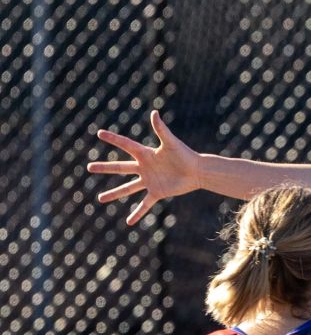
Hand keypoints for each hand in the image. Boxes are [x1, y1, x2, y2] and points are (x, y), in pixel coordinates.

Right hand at [88, 110, 199, 225]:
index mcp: (145, 154)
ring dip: (114, 193)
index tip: (99, 133)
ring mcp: (149, 181)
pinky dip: (137, 213)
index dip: (113, 139)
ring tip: (100, 198)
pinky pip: (144, 204)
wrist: (197, 171)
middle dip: (104, 168)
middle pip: (120, 168)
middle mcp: (144, 167)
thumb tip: (154, 112)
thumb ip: (161, 129)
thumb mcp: (171, 142)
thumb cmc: (185, 154)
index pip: (125, 145)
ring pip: (127, 188)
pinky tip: (129, 222)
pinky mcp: (157, 192)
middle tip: (89, 167)